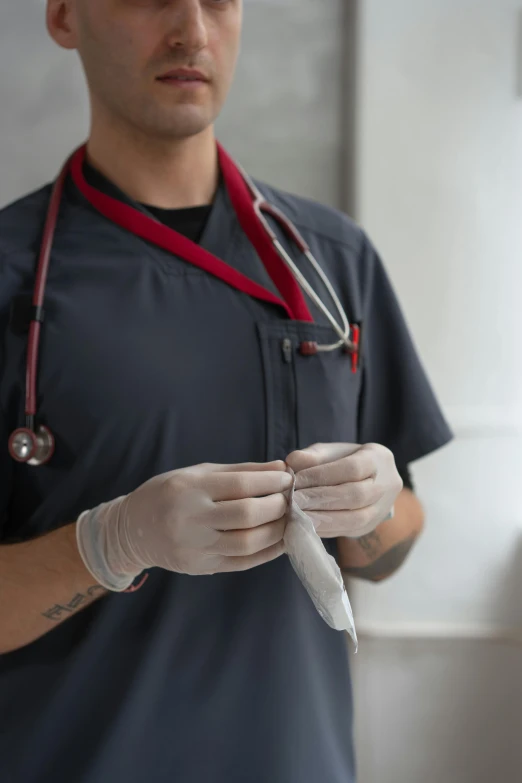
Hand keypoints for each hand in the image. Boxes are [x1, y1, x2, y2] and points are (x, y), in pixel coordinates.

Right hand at [76, 461, 291, 590]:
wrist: (133, 529)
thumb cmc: (170, 493)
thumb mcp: (199, 473)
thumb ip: (240, 471)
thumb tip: (280, 467)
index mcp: (189, 488)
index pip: (240, 485)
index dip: (270, 481)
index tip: (287, 478)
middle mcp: (190, 519)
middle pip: (247, 515)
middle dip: (277, 506)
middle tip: (289, 499)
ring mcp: (194, 547)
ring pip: (248, 543)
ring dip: (276, 531)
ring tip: (287, 519)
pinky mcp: (200, 567)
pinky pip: (242, 562)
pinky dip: (266, 552)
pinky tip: (279, 540)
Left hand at [286, 443, 402, 538]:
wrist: (366, 481)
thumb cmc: (343, 461)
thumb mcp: (330, 452)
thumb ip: (313, 455)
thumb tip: (292, 461)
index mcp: (379, 458)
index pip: (352, 468)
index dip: (323, 475)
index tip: (297, 480)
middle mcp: (387, 485)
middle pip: (356, 495)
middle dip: (321, 499)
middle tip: (294, 500)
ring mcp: (382, 509)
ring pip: (356, 519)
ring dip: (323, 518)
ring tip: (297, 515)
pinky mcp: (371, 527)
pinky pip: (348, 532)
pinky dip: (325, 529)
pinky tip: (306, 525)